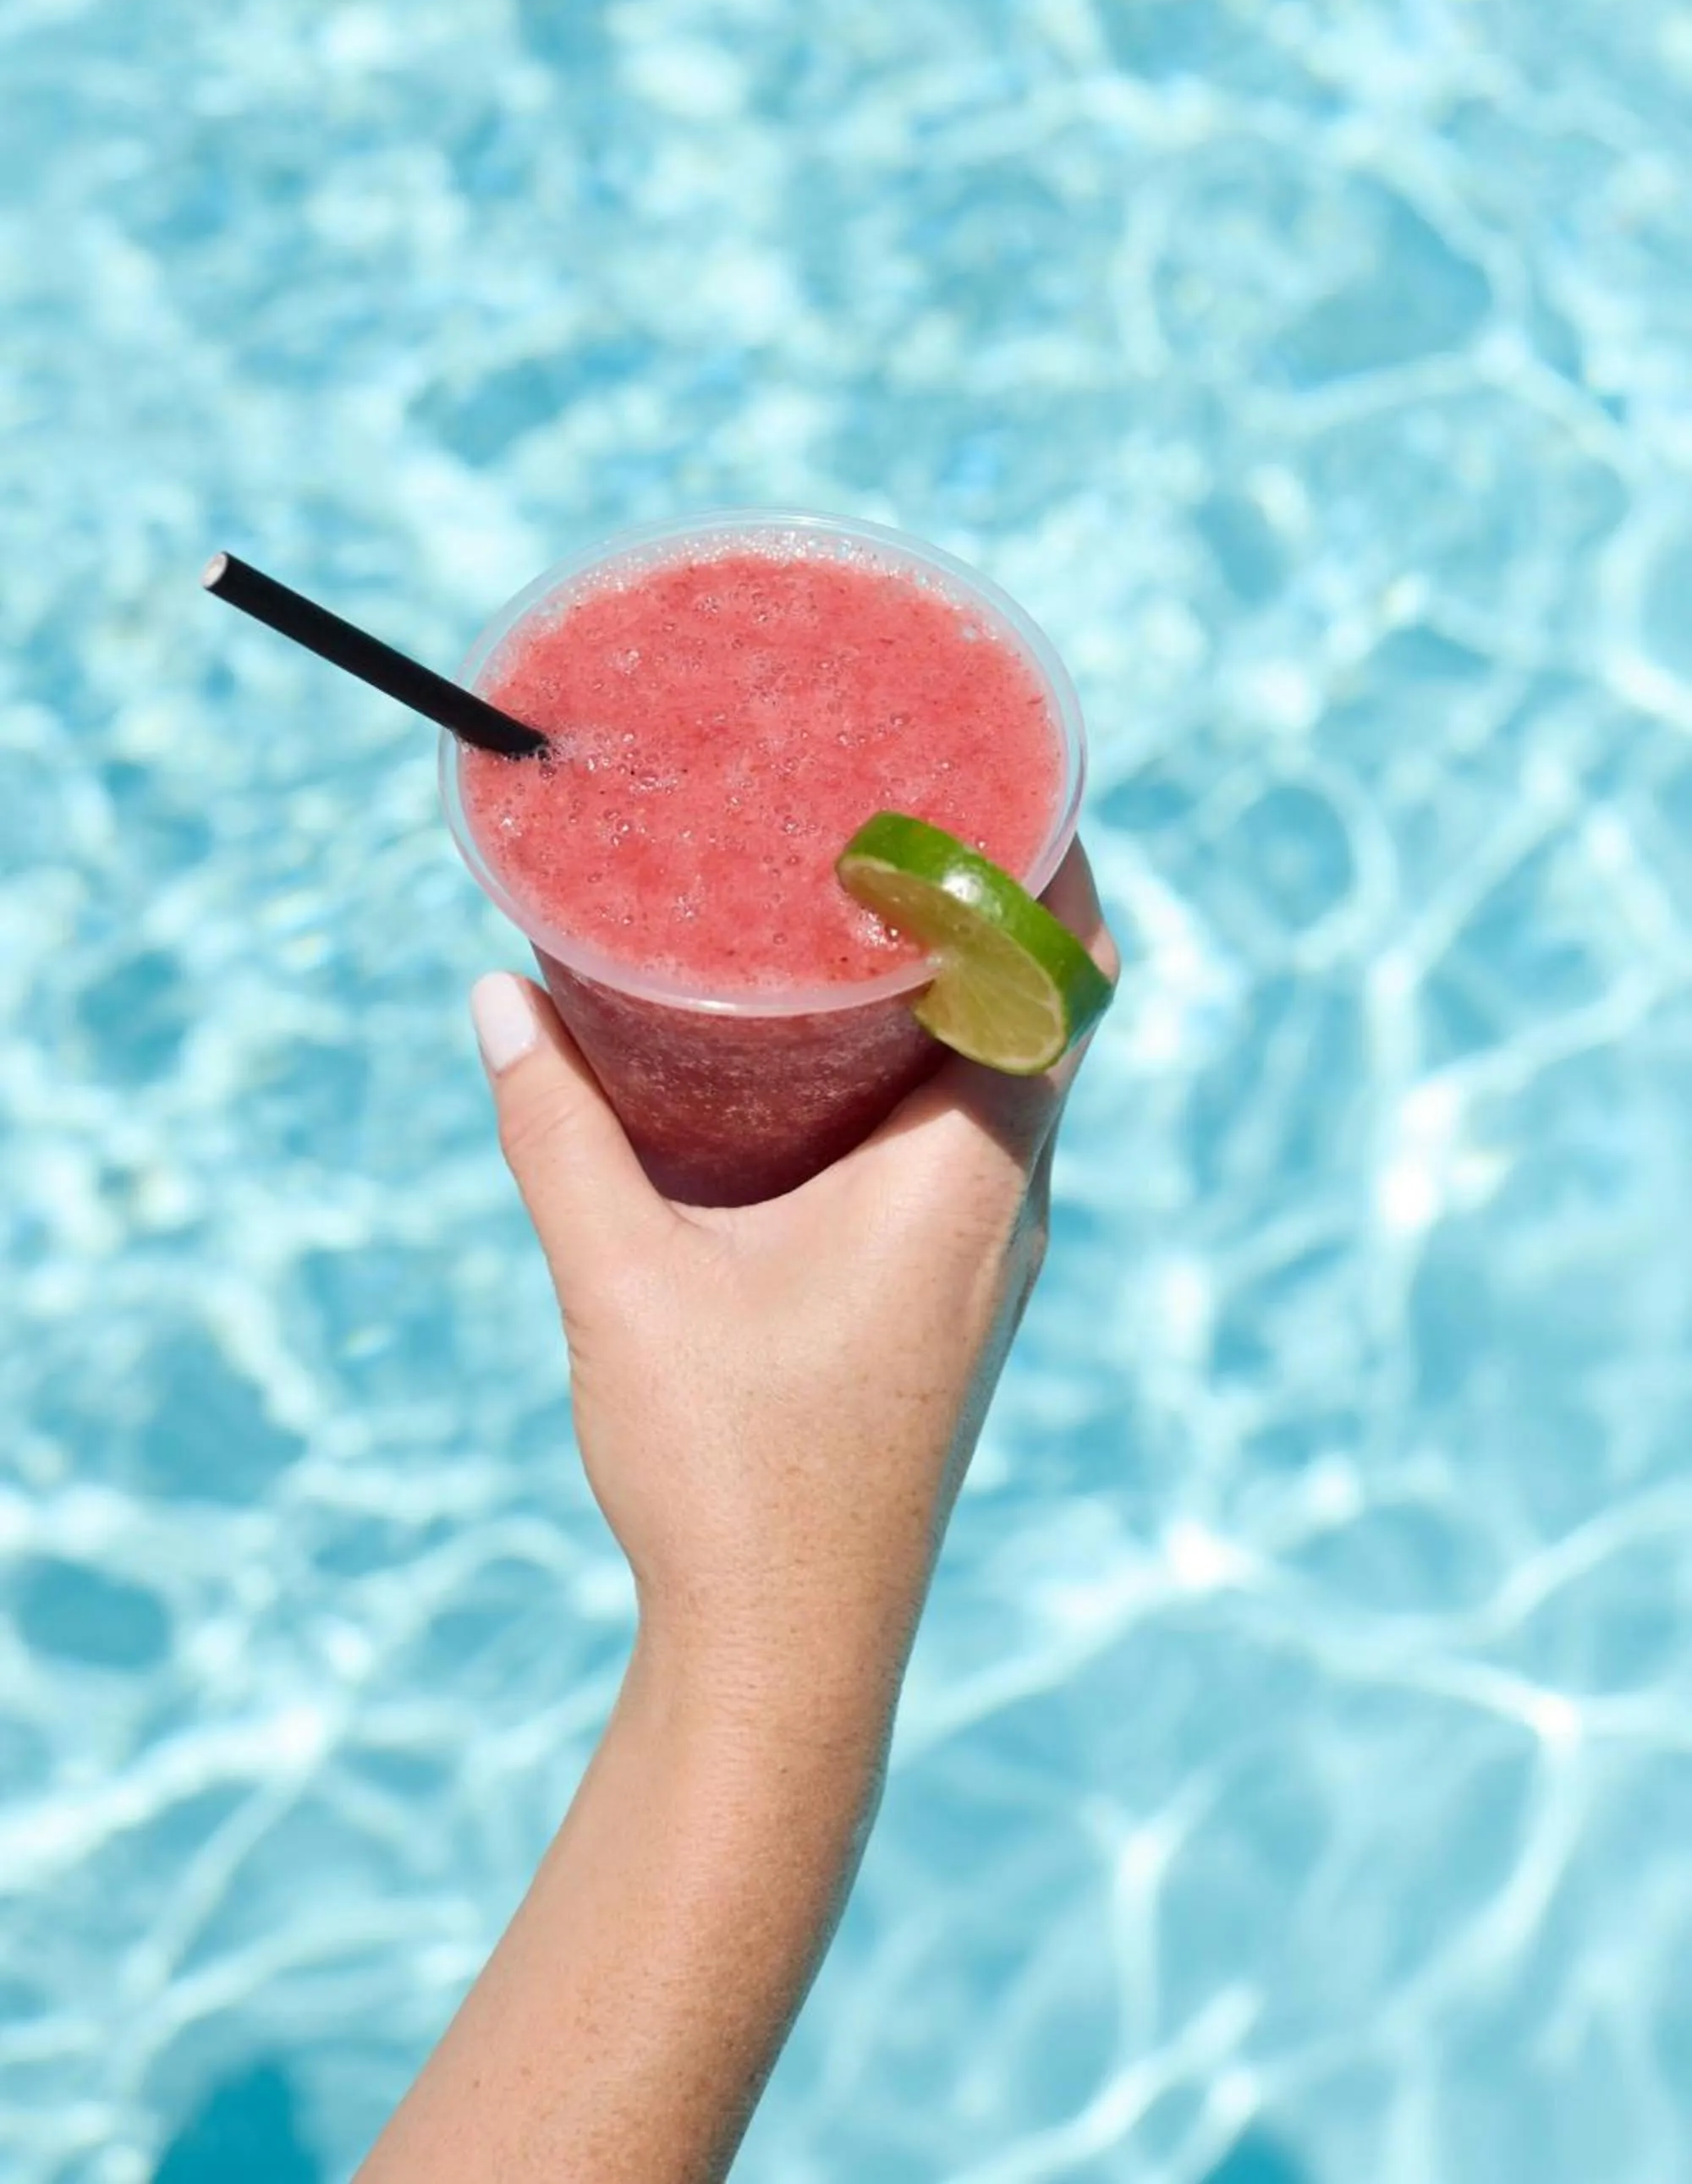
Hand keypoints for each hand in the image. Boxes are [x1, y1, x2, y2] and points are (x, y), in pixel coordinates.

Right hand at [470, 839, 1117, 1722]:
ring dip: (966, 988)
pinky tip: (840, 1057)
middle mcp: (1010, 1208)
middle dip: (996, 900)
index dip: (1052, 863)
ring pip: (1016, 1079)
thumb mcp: (622, 1282)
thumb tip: (494, 998)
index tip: (997, 766)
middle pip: (1053, 1011)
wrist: (790, 1660)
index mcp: (967, 1178)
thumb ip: (556, 1133)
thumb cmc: (726, 1476)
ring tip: (864, 903)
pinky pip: (980, 1141)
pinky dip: (937, 1067)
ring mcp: (993, 1261)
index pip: (1069, 979)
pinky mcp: (957, 1302)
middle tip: (900, 802)